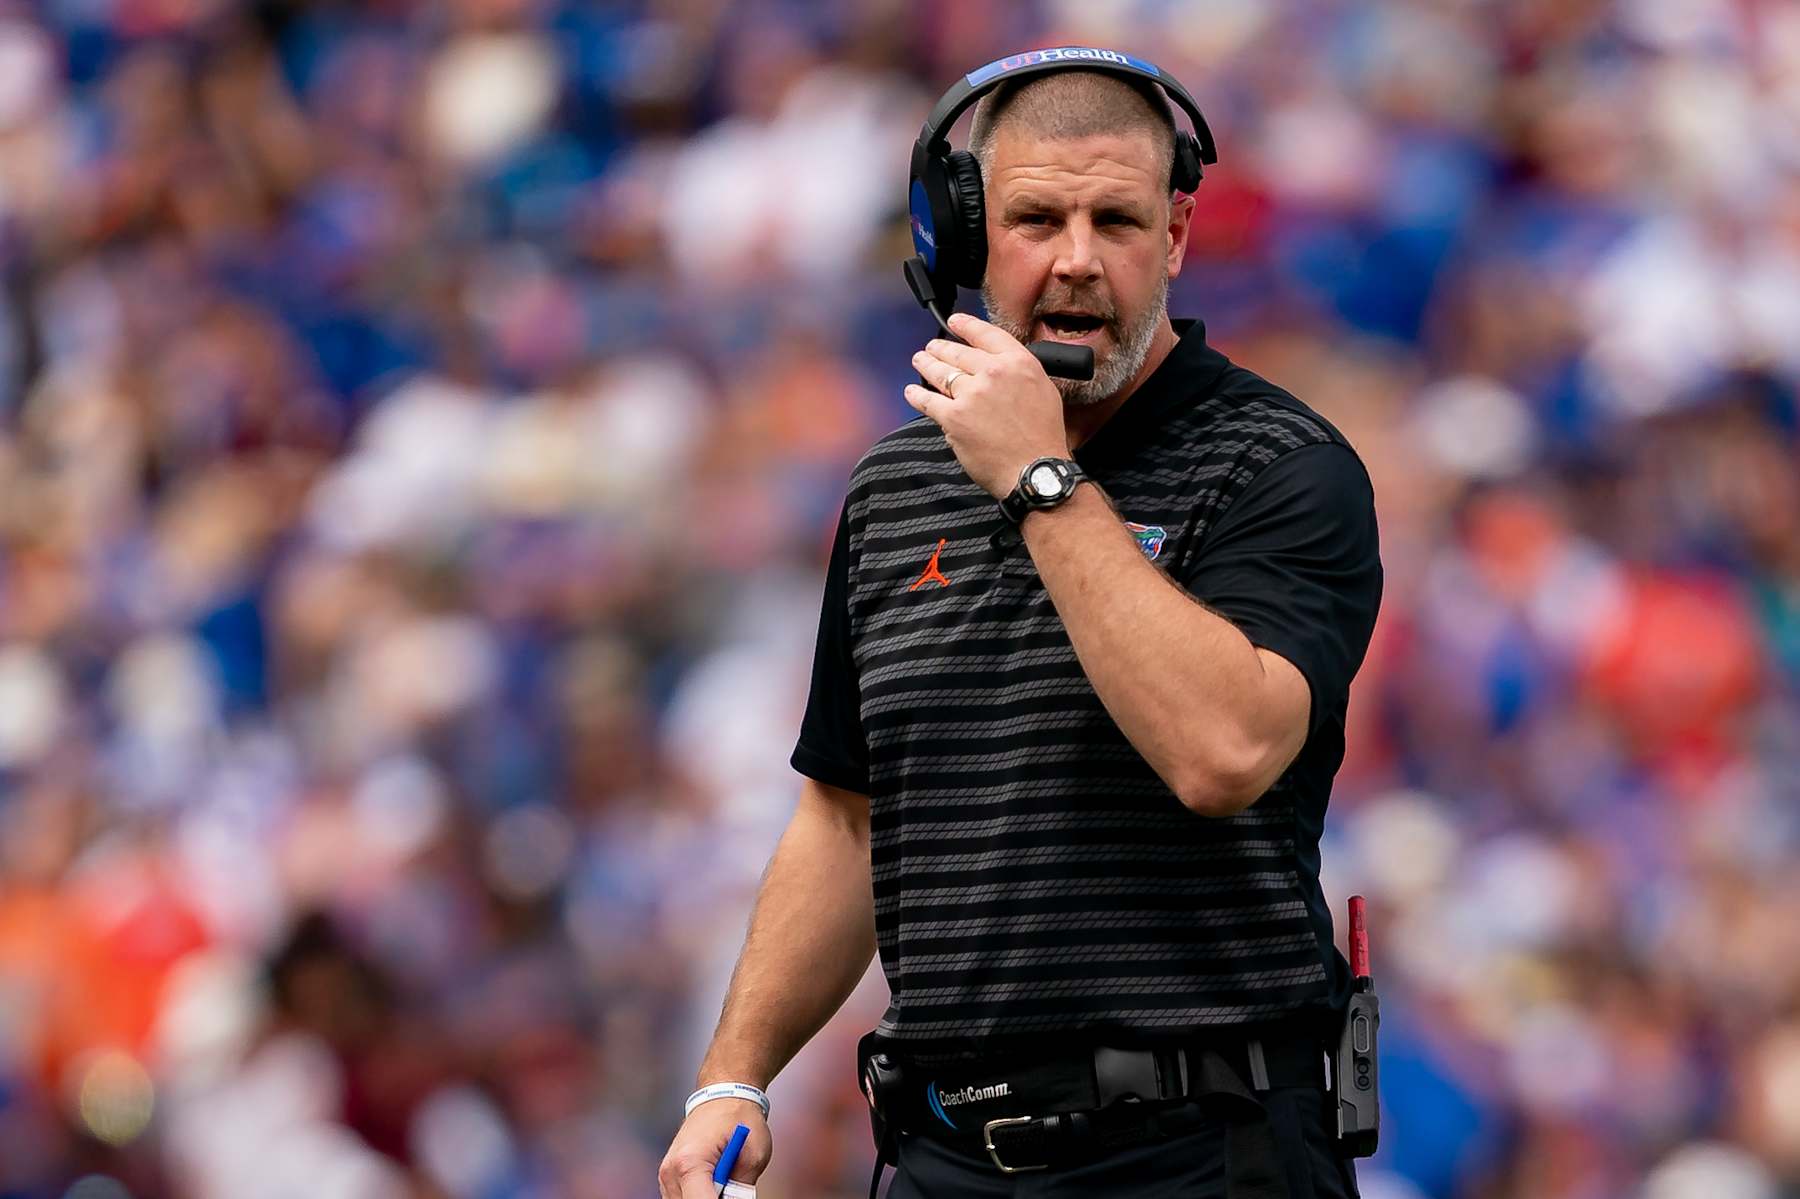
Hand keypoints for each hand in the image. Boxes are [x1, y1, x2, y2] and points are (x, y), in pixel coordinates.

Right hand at [658, 1099, 770, 1198]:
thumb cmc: (738, 1118)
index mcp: (691, 1162)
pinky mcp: (667, 1178)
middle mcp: (671, 1171)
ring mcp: (666, 1175)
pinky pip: (682, 1198)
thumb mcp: (754, 1154)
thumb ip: (742, 1189)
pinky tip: (714, 1183)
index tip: (732, 1195)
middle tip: (732, 1189)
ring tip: (725, 1182)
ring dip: (705, 1197)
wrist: (723, 1095)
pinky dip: (698, 1194)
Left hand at [905, 313, 1068, 497]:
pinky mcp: (954, 417)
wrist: (1034, 469)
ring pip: (940, 373)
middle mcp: (993, 373)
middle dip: (939, 348)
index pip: (985, 334)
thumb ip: (1020, 373)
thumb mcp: (1043, 391)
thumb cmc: (1043, 437)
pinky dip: (917, 395)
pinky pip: (928, 401)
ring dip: (926, 364)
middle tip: (931, 347)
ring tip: (919, 361)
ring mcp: (971, 394)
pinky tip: (912, 391)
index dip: (965, 325)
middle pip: (957, 353)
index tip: (954, 322)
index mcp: (1018, 363)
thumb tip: (1001, 366)